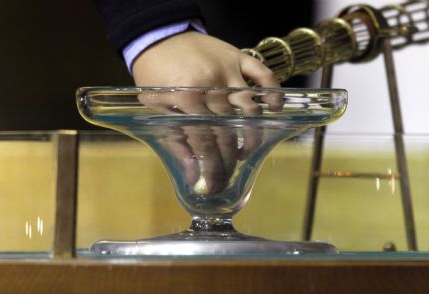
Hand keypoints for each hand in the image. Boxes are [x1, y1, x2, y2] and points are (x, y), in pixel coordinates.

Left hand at [133, 32, 280, 193]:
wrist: (158, 35)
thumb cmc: (154, 74)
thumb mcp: (156, 108)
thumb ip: (176, 141)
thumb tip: (192, 175)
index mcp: (186, 98)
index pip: (206, 142)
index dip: (213, 168)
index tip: (216, 185)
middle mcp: (211, 85)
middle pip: (229, 130)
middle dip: (230, 160)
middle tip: (229, 176)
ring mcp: (228, 70)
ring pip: (250, 107)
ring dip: (252, 133)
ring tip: (244, 150)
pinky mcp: (238, 57)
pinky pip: (263, 74)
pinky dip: (273, 91)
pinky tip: (275, 107)